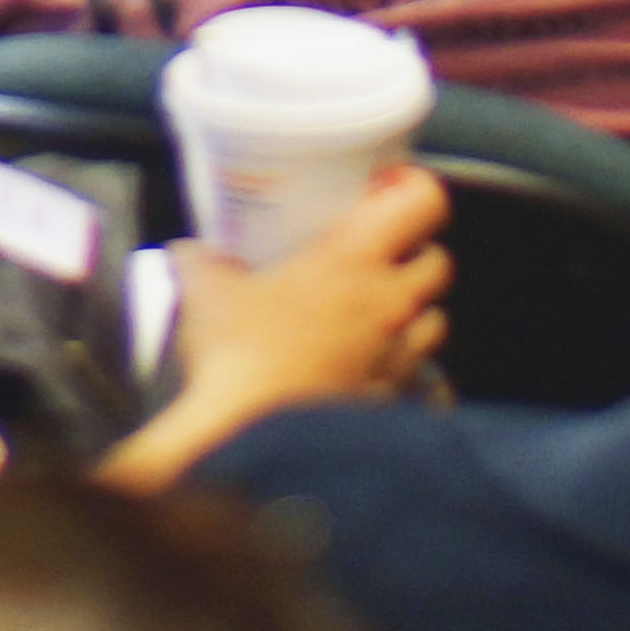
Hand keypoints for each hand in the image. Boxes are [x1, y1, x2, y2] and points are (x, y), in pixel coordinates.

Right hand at [168, 165, 452, 438]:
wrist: (254, 442)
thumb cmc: (238, 356)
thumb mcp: (206, 294)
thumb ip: (202, 263)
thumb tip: (190, 254)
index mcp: (355, 258)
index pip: (425, 202)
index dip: (415, 188)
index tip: (389, 189)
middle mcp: (391, 304)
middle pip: (438, 262)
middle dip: (415, 255)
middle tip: (376, 256)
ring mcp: (398, 358)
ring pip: (434, 321)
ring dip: (412, 313)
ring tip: (373, 315)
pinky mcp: (393, 405)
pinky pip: (415, 377)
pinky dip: (399, 368)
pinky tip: (363, 370)